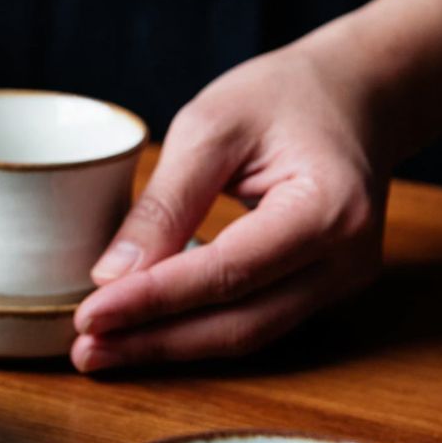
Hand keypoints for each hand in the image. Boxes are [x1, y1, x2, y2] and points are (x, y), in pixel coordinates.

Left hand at [71, 36, 388, 371]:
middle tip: (83, 349)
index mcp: (329, 209)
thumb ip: (164, 203)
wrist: (357, 93)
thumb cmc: (285, 95)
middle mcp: (347, 260)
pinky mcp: (321, 289)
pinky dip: (194, 330)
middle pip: (238, 323)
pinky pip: (253, 321)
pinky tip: (143, 332)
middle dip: (153, 341)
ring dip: (169, 347)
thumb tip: (110, 276)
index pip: (227, 273)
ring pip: (245, 335)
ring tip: (100, 349)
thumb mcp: (211, 125)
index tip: (88, 315)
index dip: (153, 301)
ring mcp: (341, 282)